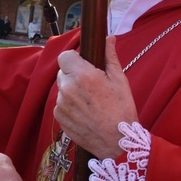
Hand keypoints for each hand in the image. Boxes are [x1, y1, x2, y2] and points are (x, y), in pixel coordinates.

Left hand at [55, 36, 137, 159]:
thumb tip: (108, 38)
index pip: (64, 56)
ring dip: (72, 90)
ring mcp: (60, 104)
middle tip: (92, 85)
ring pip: (62, 89)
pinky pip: (61, 104)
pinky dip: (70, 105)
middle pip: (63, 72)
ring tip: (91, 101)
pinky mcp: (58, 116)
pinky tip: (85, 112)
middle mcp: (67, 88)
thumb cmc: (121, 110)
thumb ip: (109, 57)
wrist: (116, 141)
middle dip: (74, 74)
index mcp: (82, 76)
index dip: (74, 58)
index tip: (83, 64)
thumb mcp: (119, 80)